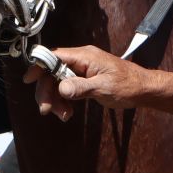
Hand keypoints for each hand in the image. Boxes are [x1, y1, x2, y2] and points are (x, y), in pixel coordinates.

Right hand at [24, 45, 146, 119]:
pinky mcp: (84, 78)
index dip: (39, 67)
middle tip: (47, 110)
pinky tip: (67, 112)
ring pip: (58, 82)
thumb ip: (81, 87)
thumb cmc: (128, 85)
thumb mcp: (104, 88)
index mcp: (84, 56)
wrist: (143, 89)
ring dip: (56, 99)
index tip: (29, 80)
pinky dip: (64, 100)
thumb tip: (61, 88)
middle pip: (52, 72)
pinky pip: (67, 87)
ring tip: (63, 115)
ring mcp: (82, 69)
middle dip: (47, 91)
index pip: (54, 56)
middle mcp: (81, 60)